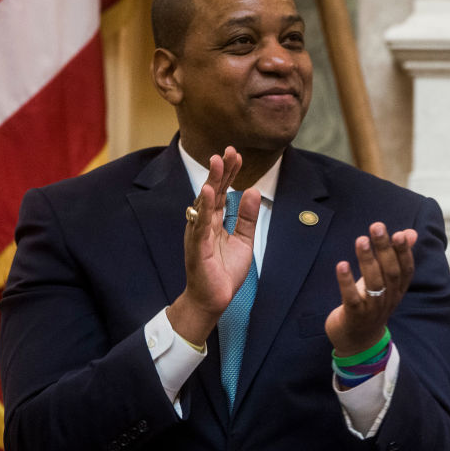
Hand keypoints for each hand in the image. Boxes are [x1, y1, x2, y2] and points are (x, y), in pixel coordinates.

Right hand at [167, 146, 260, 344]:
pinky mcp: (197, 247)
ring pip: (204, 203)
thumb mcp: (243, 241)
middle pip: (213, 191)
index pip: (222, 191)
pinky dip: (203, 208)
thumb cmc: (224, 271)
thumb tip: (252, 191)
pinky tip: (206, 192)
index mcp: (215, 220)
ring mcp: (199, 233)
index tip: (236, 154)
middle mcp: (204, 223)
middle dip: (221, 170)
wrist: (213, 299)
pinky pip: (200, 224)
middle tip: (228, 150)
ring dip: (211, 182)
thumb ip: (246, 217)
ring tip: (216, 163)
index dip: (229, 173)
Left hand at [325, 222, 416, 355]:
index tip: (400, 234)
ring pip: (373, 283)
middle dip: (385, 249)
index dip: (404, 252)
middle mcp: (388, 299)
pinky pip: (351, 298)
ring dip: (367, 260)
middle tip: (377, 227)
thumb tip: (410, 232)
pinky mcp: (354, 316)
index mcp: (397, 290)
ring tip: (361, 239)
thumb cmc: (371, 304)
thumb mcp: (385, 281)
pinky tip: (342, 265)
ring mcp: (372, 309)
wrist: (358, 342)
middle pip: (390, 273)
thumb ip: (396, 256)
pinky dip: (347, 281)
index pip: (406, 269)